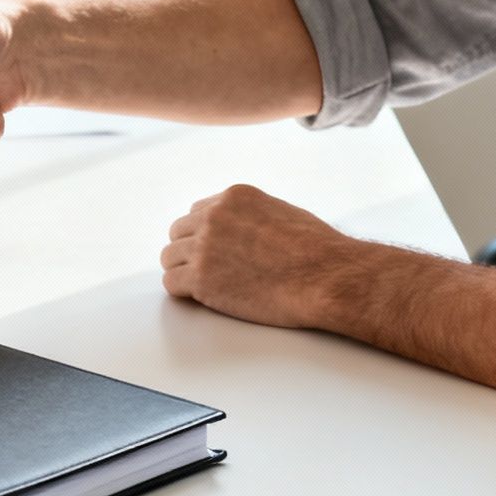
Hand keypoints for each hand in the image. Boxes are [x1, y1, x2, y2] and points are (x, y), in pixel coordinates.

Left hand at [159, 185, 352, 328]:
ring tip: (204, 286)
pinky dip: (183, 292)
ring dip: (183, 271)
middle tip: (207, 270)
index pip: (198, 212)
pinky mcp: (201, 278)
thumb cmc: (317, 251)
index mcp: (233, 198)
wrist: (325, 277)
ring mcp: (204, 247)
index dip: (204, 234)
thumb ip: (253, 216)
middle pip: (179, 232)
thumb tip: (244, 230)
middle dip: (190, 251)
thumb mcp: (282, 213)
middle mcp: (214, 217)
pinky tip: (201, 298)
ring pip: (170, 258)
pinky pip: (171, 283)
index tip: (214, 250)